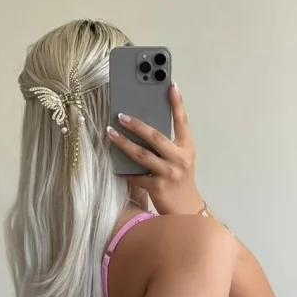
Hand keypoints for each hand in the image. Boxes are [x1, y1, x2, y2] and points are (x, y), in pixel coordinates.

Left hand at [107, 85, 204, 215]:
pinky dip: (125, 169)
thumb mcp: (180, 159)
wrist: (186, 211)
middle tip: (121, 115)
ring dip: (123, 142)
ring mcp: (169, 173)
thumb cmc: (180, 180)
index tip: (171, 85)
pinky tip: (115, 162)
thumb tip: (143, 127)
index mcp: (187, 148)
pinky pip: (136, 175)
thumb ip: (168, 144)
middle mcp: (180, 159)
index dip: (177, 103)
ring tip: (110, 132)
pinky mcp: (157, 187)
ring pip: (142, 154)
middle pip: (155, 137)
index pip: (182, 122)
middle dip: (137, 124)